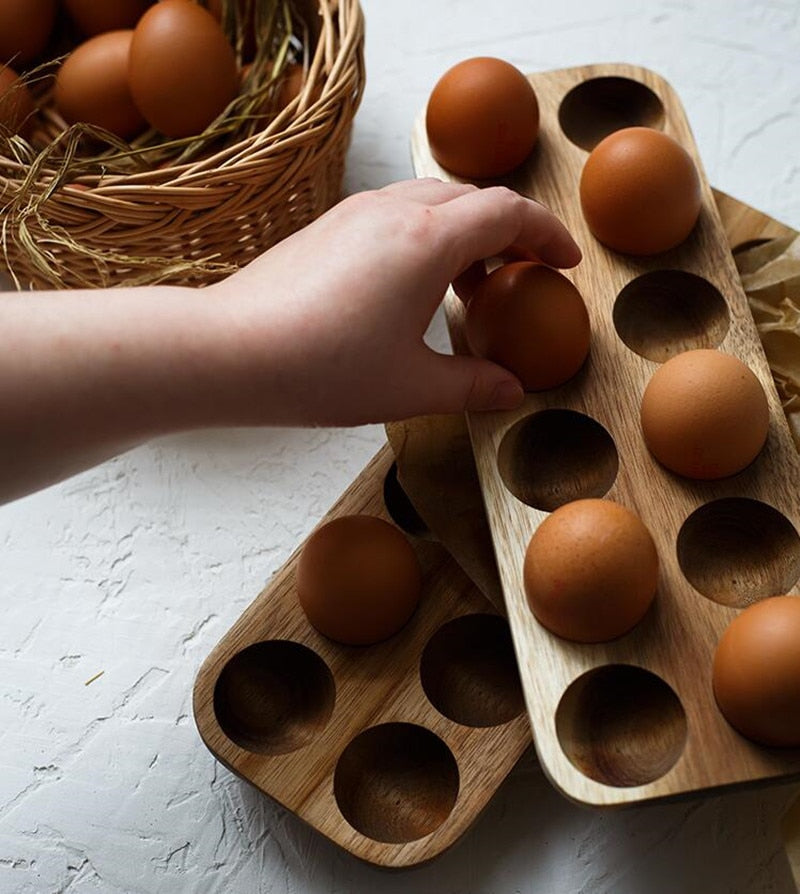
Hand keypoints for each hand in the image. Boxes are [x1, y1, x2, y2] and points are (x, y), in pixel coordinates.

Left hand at [213, 178, 580, 424]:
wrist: (230, 352)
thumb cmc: (319, 367)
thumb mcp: (410, 386)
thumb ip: (471, 386)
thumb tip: (509, 392)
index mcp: (427, 240)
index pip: (508, 212)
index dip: (546, 234)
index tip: (564, 261)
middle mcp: (392, 211)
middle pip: (473, 198)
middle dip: (509, 231)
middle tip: (521, 276)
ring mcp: (354, 213)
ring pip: (431, 200)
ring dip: (464, 233)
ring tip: (469, 289)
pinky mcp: (326, 227)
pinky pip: (394, 213)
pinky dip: (424, 236)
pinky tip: (413, 287)